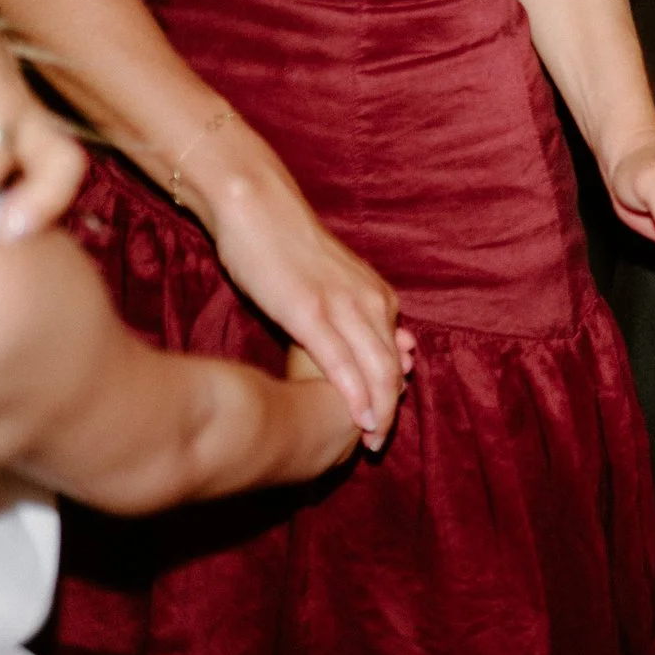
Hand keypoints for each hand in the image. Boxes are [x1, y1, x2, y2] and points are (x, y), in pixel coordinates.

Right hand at [204, 166, 407, 450]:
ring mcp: (342, 306)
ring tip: (371, 442)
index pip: (395, 355)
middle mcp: (369, 302)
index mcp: (376, 297)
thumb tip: (357, 350)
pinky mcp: (310, 310)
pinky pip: (340, 359)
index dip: (394, 393)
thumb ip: (348, 317)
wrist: (258, 210)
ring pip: (374, 368)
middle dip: (389, 410)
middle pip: (391, 367)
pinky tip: (357, 416)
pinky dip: (353, 391)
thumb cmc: (286, 251)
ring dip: (377, 409)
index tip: (384, 423)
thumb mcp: (329, 287)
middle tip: (378, 445)